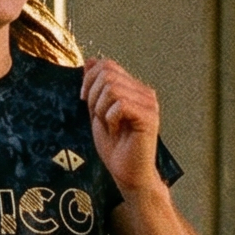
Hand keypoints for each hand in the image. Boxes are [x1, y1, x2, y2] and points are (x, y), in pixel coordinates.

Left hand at [80, 56, 161, 194]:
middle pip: (107, 74)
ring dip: (101, 109)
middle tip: (98, 117)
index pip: (107, 65)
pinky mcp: (149, 117)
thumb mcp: (97, 112)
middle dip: (93, 96)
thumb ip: (95, 88)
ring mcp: (149, 103)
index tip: (85, 100)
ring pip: (112, 89)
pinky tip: (116, 131)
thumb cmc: (115, 147)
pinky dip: (110, 118)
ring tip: (109, 126)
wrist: (127, 173)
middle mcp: (144, 92)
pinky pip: (120, 105)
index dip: (89, 79)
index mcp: (133, 88)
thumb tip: (90, 61)